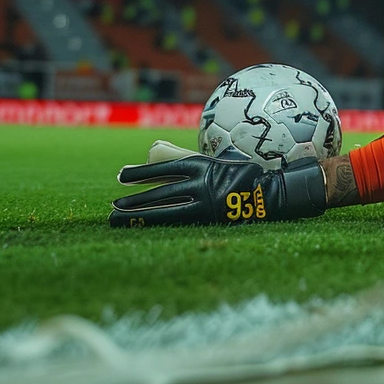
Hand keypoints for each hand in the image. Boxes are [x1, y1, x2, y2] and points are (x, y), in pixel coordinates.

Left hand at [110, 154, 327, 227]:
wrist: (270, 195)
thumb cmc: (245, 175)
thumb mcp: (222, 160)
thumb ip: (199, 161)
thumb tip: (172, 155)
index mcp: (202, 165)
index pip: (163, 168)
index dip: (140, 173)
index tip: (121, 176)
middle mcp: (200, 184)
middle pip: (159, 192)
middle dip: (133, 198)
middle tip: (114, 202)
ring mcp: (204, 203)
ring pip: (163, 210)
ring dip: (138, 214)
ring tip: (117, 218)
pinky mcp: (208, 219)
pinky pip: (177, 222)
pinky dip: (156, 224)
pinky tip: (141, 228)